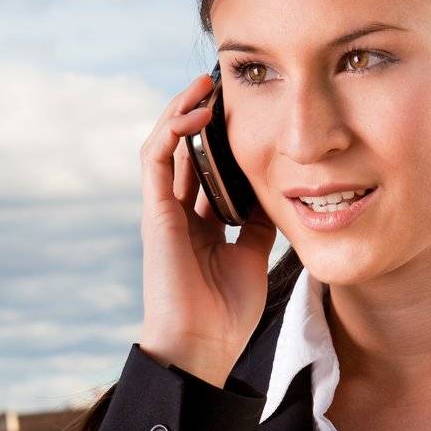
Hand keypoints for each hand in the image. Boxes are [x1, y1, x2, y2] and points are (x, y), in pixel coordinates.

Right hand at [138, 72, 277, 383]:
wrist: (202, 345)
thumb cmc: (226, 312)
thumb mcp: (253, 256)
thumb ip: (258, 223)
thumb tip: (276, 194)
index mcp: (199, 224)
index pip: (205, 168)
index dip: (220, 139)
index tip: (244, 112)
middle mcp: (177, 212)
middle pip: (183, 150)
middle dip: (200, 115)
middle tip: (224, 86)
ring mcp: (162, 210)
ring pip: (164, 144)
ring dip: (182, 111)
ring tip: (206, 85)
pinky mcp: (154, 211)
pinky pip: (156, 157)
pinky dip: (173, 129)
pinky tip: (196, 112)